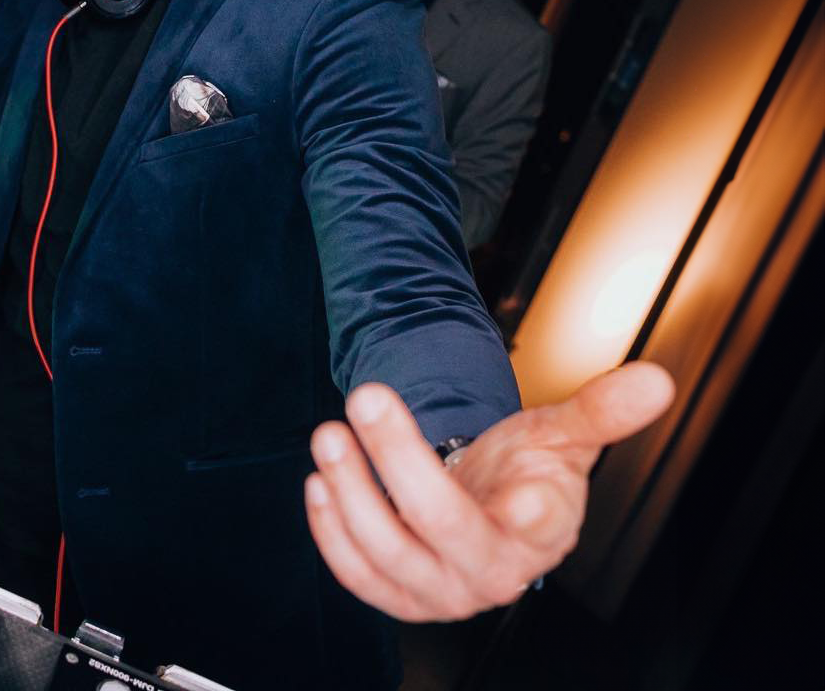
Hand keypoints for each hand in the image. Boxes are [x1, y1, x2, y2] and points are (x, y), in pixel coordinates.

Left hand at [305, 361, 674, 620]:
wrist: (488, 508)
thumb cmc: (525, 471)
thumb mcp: (562, 434)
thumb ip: (601, 409)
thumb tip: (657, 380)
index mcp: (541, 530)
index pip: (537, 523)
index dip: (531, 508)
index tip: (524, 484)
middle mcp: (492, 570)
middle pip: (442, 523)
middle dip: (398, 458)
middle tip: (365, 395)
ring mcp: (442, 590)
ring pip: (389, 554)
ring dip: (352, 493)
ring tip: (329, 433)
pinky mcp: (399, 596)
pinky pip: (360, 578)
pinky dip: (332, 534)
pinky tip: (319, 483)